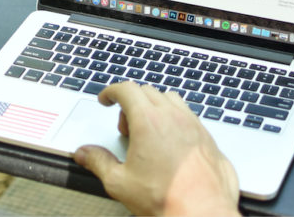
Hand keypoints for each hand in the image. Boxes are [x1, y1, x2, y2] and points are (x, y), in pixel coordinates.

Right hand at [73, 82, 239, 216]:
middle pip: (147, 92)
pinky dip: (174, 120)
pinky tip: (170, 144)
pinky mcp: (207, 136)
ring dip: (155, 108)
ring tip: (148, 133)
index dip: (111, 91)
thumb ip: (99, 162)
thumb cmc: (167, 198)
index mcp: (148, 121)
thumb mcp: (120, 182)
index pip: (127, 89)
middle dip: (131, 103)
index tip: (106, 99)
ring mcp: (193, 125)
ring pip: (170, 99)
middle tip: (125, 129)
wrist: (202, 213)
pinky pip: (188, 115)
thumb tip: (85, 153)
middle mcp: (173, 117)